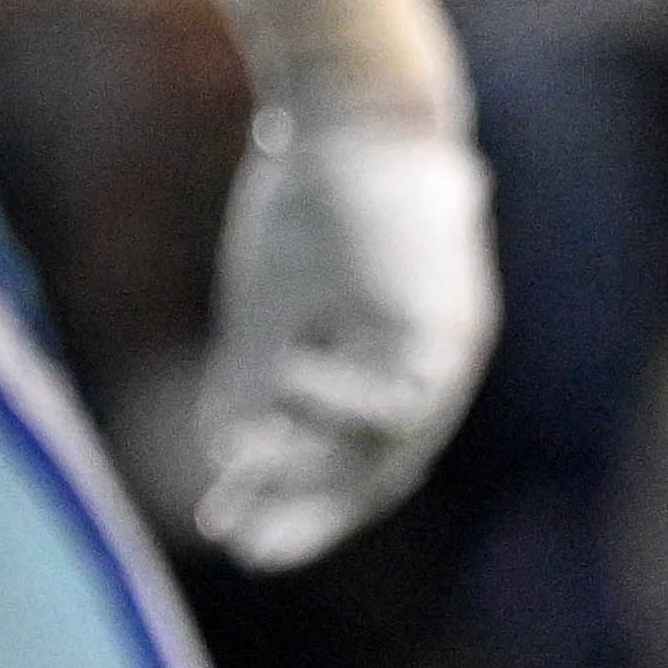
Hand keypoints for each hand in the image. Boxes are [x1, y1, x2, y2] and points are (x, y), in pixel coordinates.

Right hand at [191, 98, 497, 570]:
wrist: (346, 115)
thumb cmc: (310, 199)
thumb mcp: (269, 310)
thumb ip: (251, 381)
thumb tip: (221, 456)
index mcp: (386, 366)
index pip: (348, 458)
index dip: (294, 501)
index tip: (231, 533)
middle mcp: (428, 367)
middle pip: (374, 469)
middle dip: (309, 513)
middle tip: (249, 552)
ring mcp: (444, 349)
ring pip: (387, 446)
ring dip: (311, 470)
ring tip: (242, 471)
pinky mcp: (446, 324)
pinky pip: (401, 399)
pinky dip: (339, 406)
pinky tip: (285, 387)